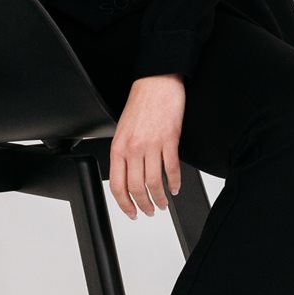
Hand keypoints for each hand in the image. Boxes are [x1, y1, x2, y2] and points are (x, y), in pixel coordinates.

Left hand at [108, 74, 184, 219]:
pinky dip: (175, 183)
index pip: (117, 185)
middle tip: (149, 211)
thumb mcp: (123, 130)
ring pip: (155, 183)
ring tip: (163, 204)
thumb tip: (127, 177)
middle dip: (144, 205)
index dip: (124, 203)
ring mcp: (152, 145)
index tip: (131, 212)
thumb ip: (124, 154)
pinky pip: (172, 168)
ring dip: (160, 198)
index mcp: (119, 147)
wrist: (156, 82)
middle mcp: (134, 148)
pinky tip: (175, 187)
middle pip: (137, 188)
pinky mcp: (170, 140)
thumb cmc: (140, 104)